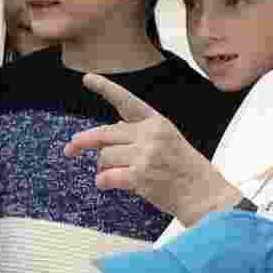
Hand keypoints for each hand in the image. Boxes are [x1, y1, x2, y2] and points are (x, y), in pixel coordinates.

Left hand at [64, 74, 241, 225]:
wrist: (203, 194)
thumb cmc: (185, 170)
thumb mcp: (167, 141)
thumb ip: (139, 133)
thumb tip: (112, 126)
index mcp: (156, 122)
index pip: (126, 101)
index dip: (105, 88)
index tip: (87, 79)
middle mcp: (150, 134)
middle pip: (105, 134)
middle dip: (82, 141)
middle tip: (69, 149)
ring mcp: (145, 154)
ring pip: (104, 157)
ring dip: (103, 169)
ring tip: (114, 176)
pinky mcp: (140, 175)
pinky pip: (107, 176)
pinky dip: (103, 182)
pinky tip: (107, 184)